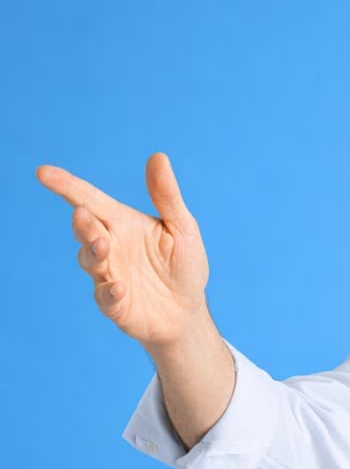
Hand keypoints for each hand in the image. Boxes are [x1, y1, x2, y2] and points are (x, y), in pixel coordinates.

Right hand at [37, 152, 211, 348]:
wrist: (187, 311)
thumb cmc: (184, 265)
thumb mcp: (183, 228)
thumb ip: (167, 196)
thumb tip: (158, 156)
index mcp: (122, 223)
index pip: (90, 200)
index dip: (67, 186)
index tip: (44, 173)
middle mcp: (109, 246)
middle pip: (86, 229)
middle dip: (82, 223)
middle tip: (84, 215)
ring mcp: (108, 275)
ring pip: (90, 260)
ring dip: (94, 252)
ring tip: (103, 245)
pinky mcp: (115, 304)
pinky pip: (106, 298)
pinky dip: (110, 292)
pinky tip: (120, 287)